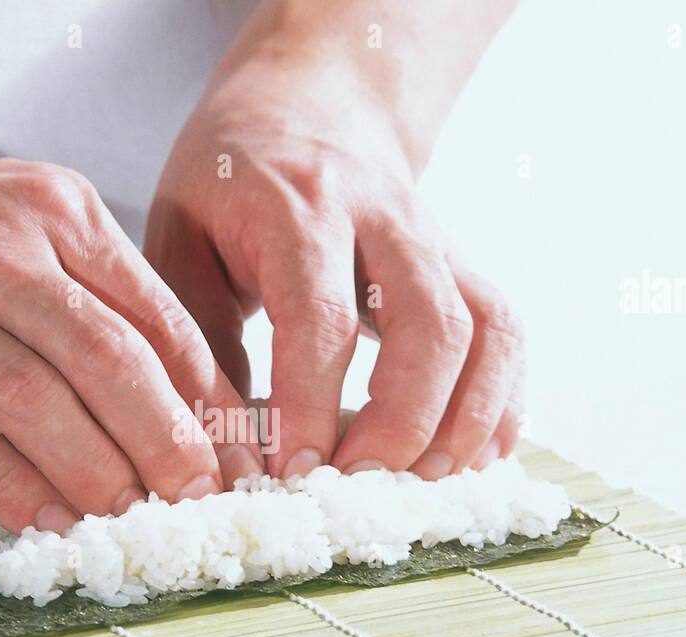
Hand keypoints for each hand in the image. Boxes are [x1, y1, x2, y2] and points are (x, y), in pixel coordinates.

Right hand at [0, 137, 263, 530]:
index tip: (234, 456)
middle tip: (197, 497)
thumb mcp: (30, 220)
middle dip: (167, 442)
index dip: (206, 397)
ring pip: (38, 404)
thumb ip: (101, 295)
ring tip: (132, 519)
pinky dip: (14, 489)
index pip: (156, 316)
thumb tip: (181, 401)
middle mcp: (0, 253)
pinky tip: (50, 523)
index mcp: (58, 213)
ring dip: (97, 474)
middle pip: (109, 361)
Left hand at [145, 47, 523, 479]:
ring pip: (484, 326)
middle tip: (358, 485)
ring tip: (423, 482)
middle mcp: (381, 217)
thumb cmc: (228, 181)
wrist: (307, 103)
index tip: (292, 473)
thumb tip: (220, 453)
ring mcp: (434, 239)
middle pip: (429, 324)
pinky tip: (477, 455)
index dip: (311, 405)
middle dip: (402, 421)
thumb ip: (197, 341)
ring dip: (465, 417)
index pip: (321, 317)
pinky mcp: (460, 264)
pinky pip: (504, 327)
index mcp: (297, 208)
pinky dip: (503, 397)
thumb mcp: (181, 239)